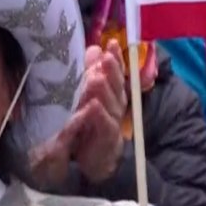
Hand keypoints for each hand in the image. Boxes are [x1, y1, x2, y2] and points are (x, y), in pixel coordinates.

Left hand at [28, 42, 128, 187]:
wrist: (95, 161)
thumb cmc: (91, 125)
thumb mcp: (89, 96)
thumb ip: (92, 73)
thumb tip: (94, 49)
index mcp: (112, 93)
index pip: (116, 73)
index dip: (116, 58)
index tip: (112, 44)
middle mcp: (115, 105)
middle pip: (117, 86)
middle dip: (113, 71)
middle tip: (106, 57)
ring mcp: (113, 122)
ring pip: (111, 104)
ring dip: (105, 90)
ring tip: (97, 78)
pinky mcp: (107, 140)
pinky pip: (105, 126)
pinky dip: (99, 116)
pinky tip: (93, 106)